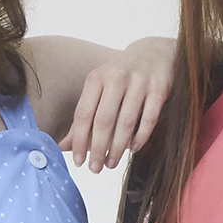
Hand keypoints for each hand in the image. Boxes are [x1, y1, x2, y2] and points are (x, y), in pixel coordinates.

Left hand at [60, 38, 174, 171]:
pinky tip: (133, 149)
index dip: (79, 141)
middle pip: (104, 120)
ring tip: (111, 164)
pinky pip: (149, 119)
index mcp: (97, 78)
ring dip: (117, 148)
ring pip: (126, 122)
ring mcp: (139, 82)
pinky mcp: (159, 88)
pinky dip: (140, 137)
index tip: (78, 162)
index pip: (84, 114)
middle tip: (95, 169)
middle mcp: (116, 77)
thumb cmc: (120, 79)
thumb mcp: (98, 91)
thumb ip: (83, 118)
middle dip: (98, 149)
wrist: (154, 54)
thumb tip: (63, 146)